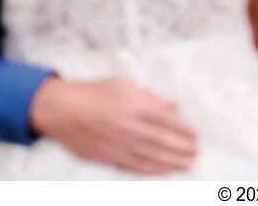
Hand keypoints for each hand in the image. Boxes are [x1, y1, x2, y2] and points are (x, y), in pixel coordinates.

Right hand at [29, 76, 196, 174]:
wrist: (61, 109)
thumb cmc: (93, 93)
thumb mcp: (124, 86)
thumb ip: (150, 97)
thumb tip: (172, 105)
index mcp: (136, 105)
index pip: (168, 120)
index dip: (184, 130)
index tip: (195, 135)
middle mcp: (130, 126)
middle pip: (163, 140)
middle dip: (182, 148)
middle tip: (196, 153)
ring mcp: (119, 143)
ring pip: (152, 156)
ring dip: (172, 161)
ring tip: (187, 164)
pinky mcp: (109, 156)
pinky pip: (135, 165)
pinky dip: (152, 169)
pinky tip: (165, 170)